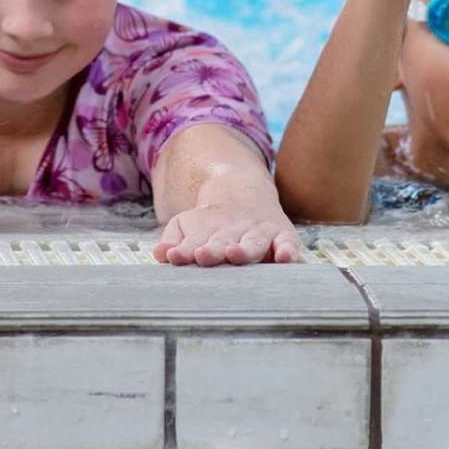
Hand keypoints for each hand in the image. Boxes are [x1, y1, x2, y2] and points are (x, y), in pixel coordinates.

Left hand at [152, 200, 300, 265]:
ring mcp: (259, 232)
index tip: (175, 256)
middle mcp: (234, 231)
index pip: (194, 242)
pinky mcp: (283, 235)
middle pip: (223, 242)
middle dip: (214, 250)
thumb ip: (174, 240)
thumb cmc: (211, 221)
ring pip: (253, 242)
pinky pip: (288, 242)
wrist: (244, 190)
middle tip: (203, 256)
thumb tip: (160, 254)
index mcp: (208, 231)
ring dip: (245, 249)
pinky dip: (288, 250)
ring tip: (235, 254)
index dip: (185, 250)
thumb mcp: (187, 224)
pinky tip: (285, 258)